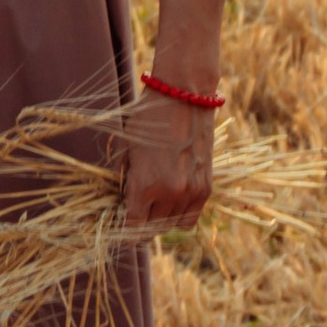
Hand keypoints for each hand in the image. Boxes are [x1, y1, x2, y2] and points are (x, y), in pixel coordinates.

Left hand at [122, 86, 214, 235]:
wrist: (185, 96)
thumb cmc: (149, 117)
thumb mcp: (128, 148)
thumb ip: (126, 180)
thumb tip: (122, 203)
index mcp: (145, 185)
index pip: (133, 228)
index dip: (124, 230)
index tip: (120, 225)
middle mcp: (170, 194)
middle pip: (151, 230)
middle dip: (139, 224)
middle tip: (134, 212)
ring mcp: (191, 193)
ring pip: (171, 226)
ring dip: (159, 220)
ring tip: (153, 204)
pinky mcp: (206, 188)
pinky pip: (190, 218)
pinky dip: (179, 215)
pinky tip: (171, 202)